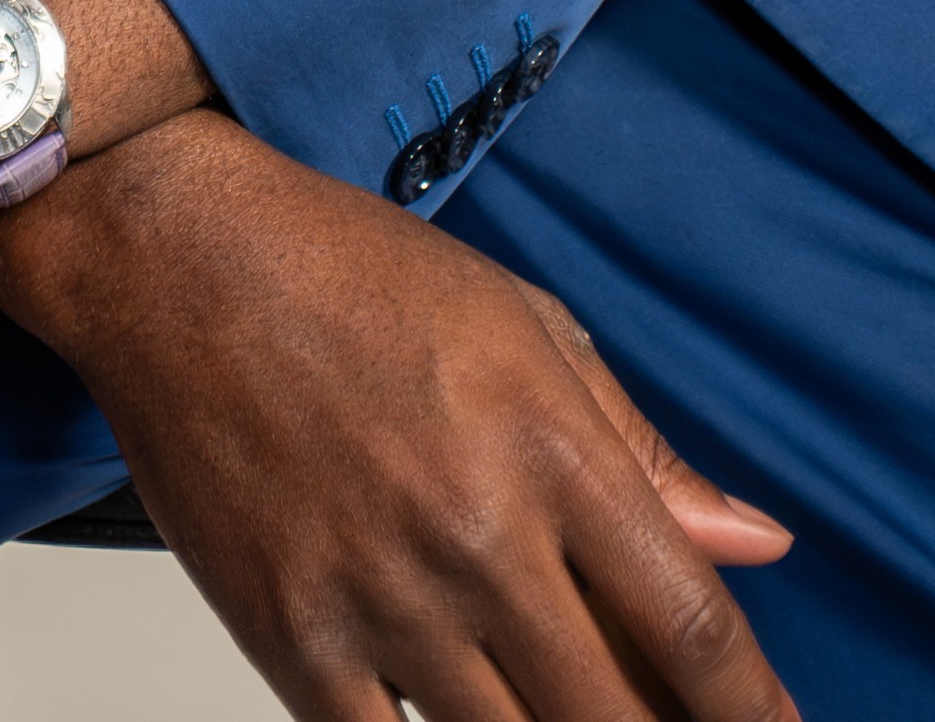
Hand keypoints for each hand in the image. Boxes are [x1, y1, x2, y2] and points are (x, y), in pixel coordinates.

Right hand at [0, 110, 796, 721]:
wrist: (179, 260)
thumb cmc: (351, 272)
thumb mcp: (525, 324)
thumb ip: (642, 447)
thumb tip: (755, 540)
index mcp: (552, 448)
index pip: (691, 627)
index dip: (755, 712)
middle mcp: (479, 534)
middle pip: (612, 718)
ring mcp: (382, 596)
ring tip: (563, 716)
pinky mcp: (292, 637)